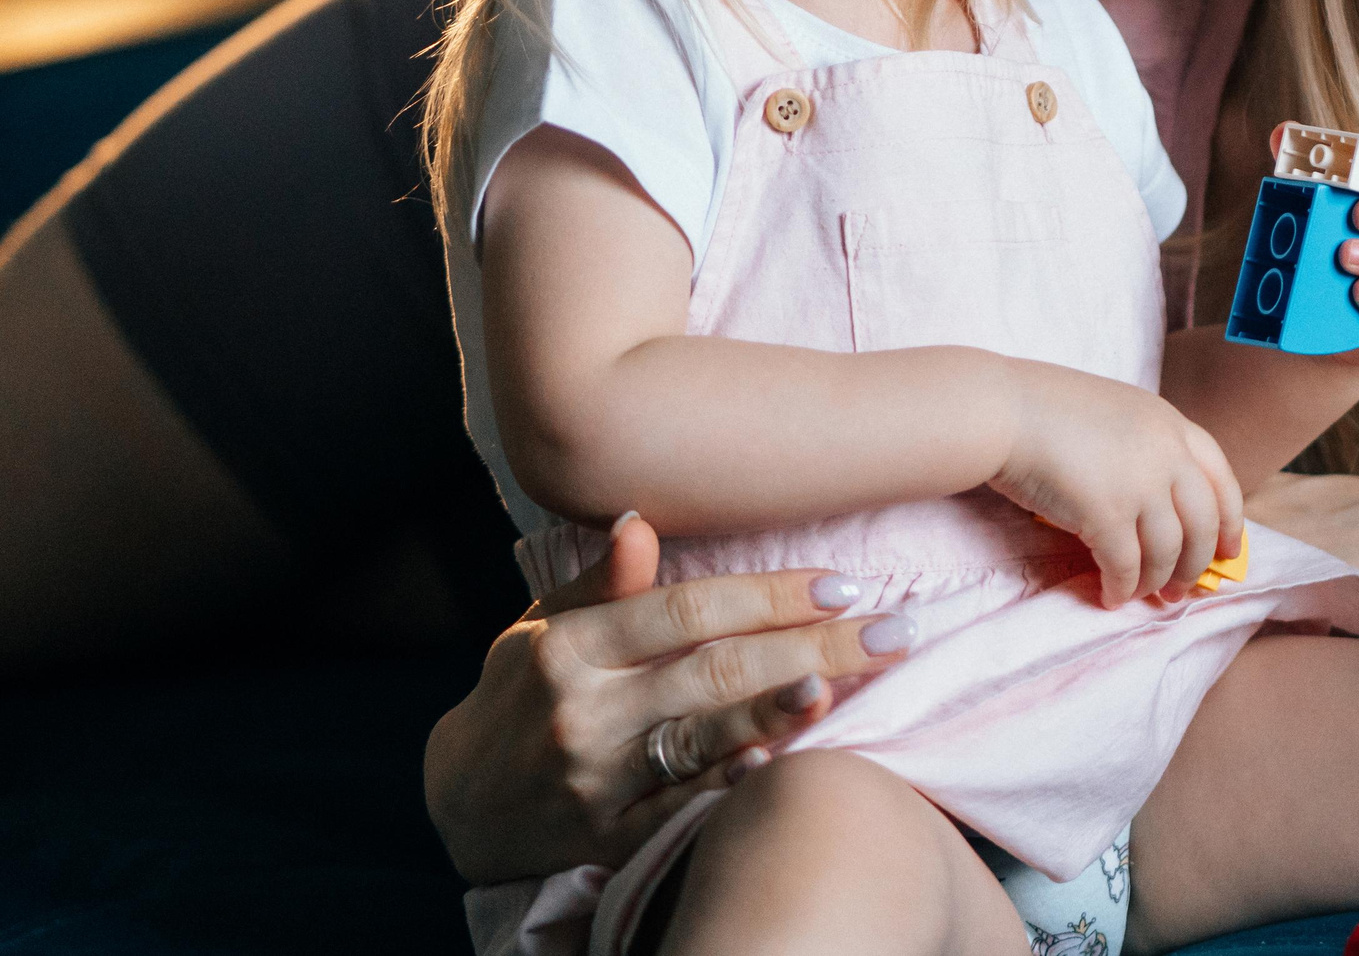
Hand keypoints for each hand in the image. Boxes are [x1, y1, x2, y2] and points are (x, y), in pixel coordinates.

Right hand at [423, 512, 917, 883]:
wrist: (461, 803)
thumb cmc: (522, 693)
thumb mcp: (542, 626)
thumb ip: (600, 581)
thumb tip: (640, 521)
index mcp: (570, 648)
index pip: (687, 610)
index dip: (770, 594)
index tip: (845, 584)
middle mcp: (582, 711)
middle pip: (714, 669)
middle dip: (812, 645)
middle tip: (894, 629)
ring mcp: (592, 781)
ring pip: (701, 738)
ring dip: (779, 711)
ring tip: (848, 683)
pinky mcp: (602, 841)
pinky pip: (675, 811)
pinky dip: (726, 786)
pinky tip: (780, 762)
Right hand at [992, 364, 1244, 607]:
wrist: (1000, 409)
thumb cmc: (1043, 408)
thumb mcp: (1114, 413)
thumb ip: (1143, 447)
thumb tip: (1154, 502)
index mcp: (1169, 422)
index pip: (1221, 478)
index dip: (1231, 521)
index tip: (1230, 551)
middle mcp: (1166, 452)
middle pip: (1204, 522)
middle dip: (1196, 564)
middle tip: (1183, 590)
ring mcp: (1140, 483)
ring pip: (1168, 551)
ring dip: (1157, 582)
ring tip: (1143, 596)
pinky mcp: (1107, 513)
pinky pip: (1126, 566)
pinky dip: (1122, 588)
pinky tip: (1111, 596)